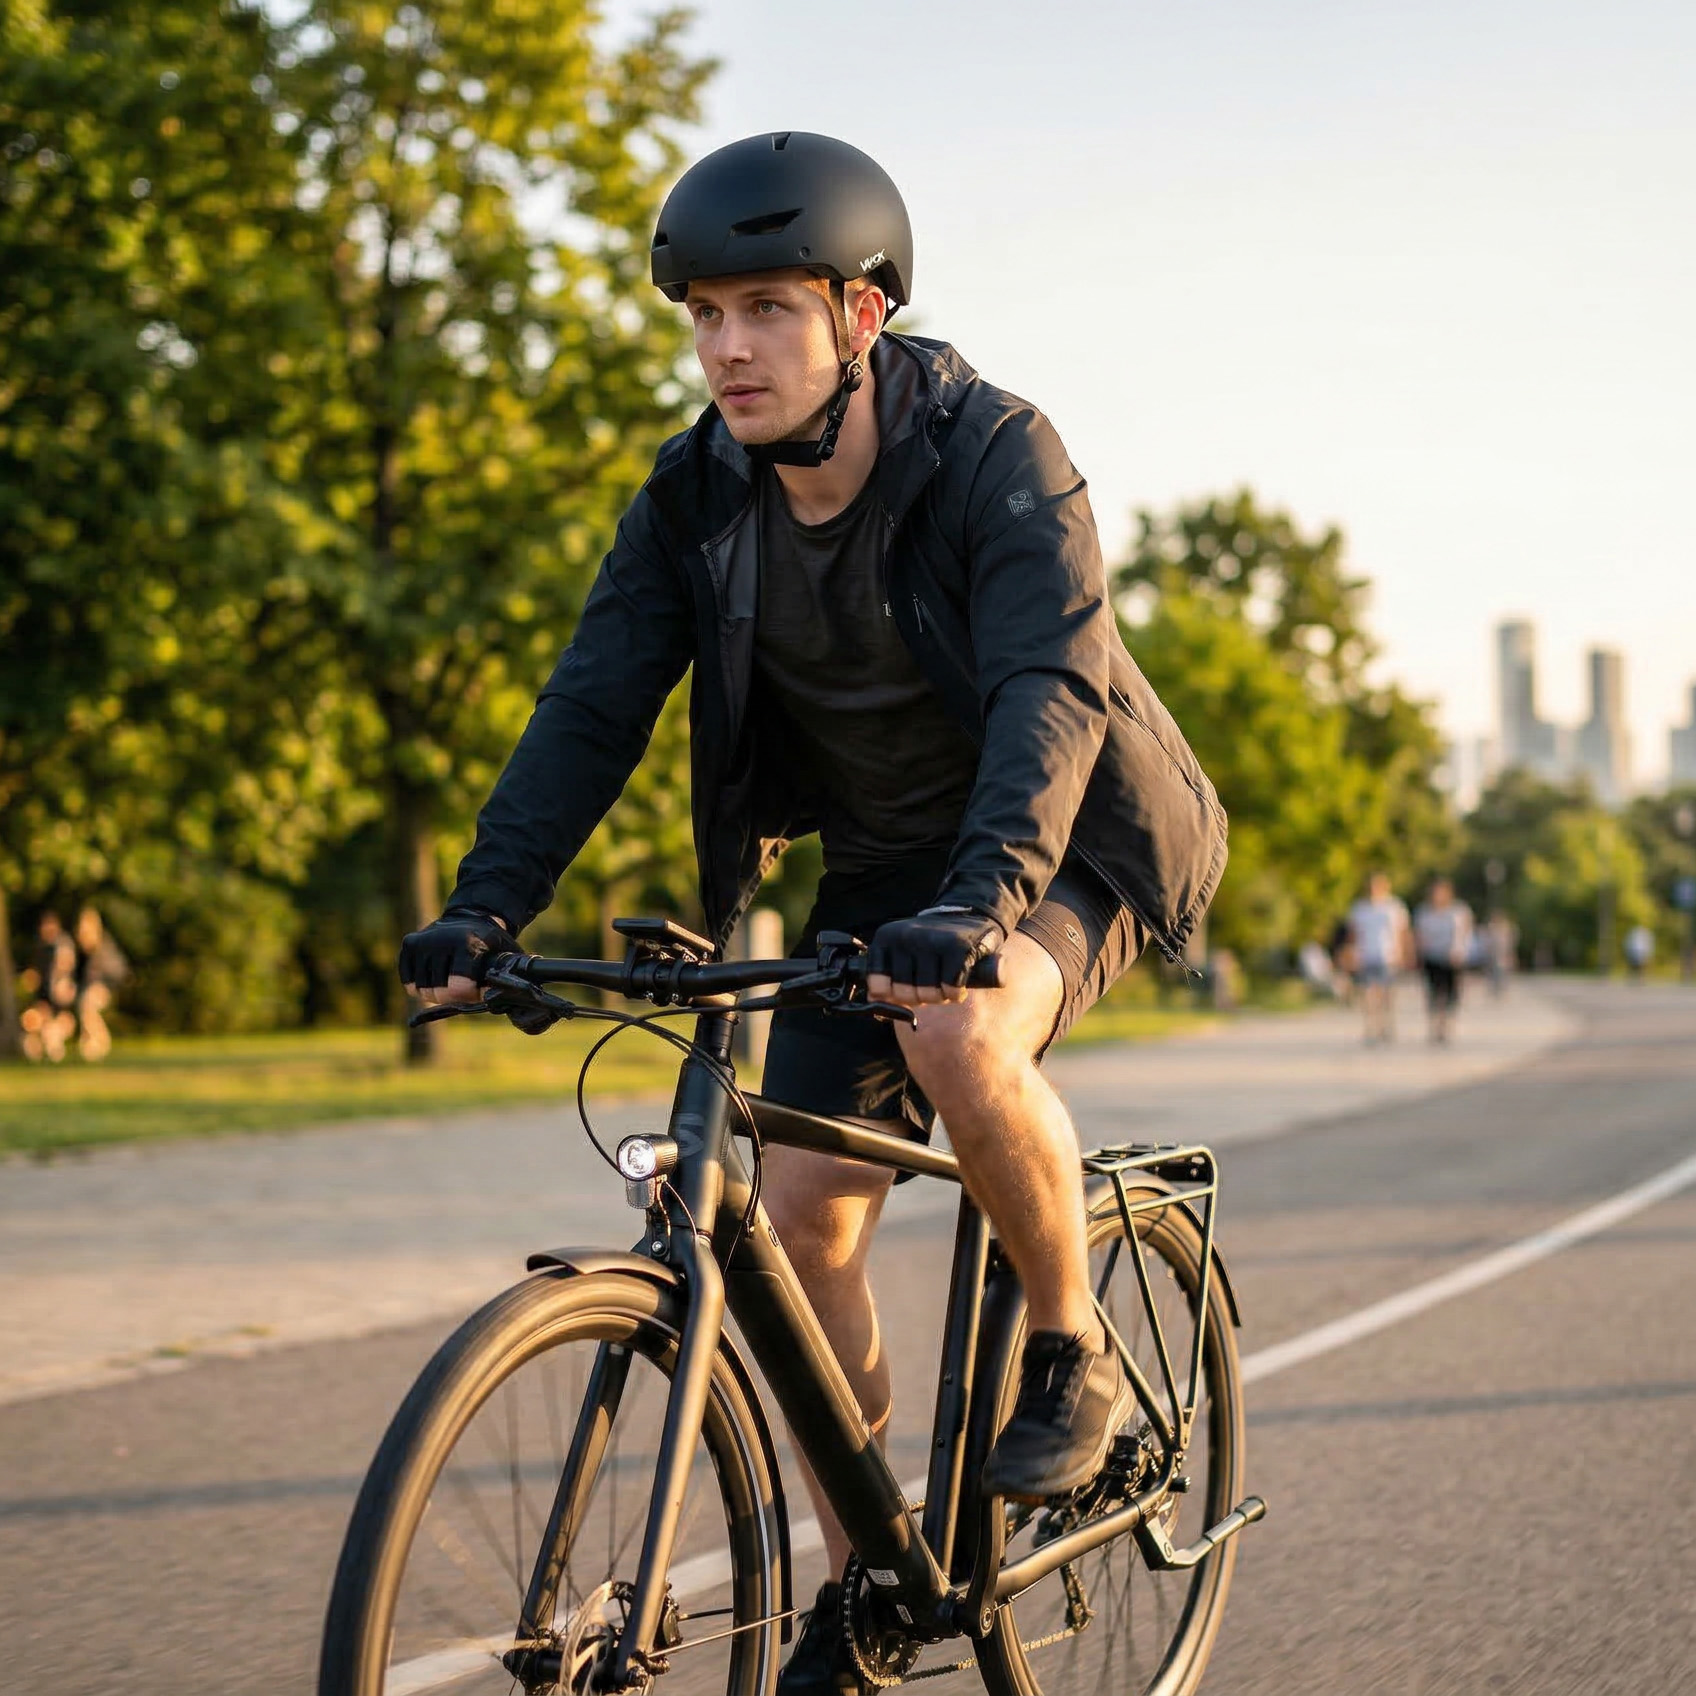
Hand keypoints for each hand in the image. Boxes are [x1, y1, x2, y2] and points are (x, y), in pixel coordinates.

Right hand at [398, 908, 509, 1005]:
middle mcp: (441, 940)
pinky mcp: (409, 944)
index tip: (476, 991)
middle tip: (462, 989)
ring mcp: (422, 942)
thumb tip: (518, 999)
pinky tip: (435, 978)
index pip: (458, 987)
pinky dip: (420, 987)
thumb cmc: (492, 942)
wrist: (470, 915)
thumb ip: (512, 976)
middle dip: (452, 996)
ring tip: (450, 983)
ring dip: (435, 993)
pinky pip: (409, 982)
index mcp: (467, 943)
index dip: (467, 996)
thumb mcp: (508, 954)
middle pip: (439, 992)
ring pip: (421, 989)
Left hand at [867, 907, 1003, 1006]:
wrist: (966, 916)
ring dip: (939, 996)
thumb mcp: (899, 954)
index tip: (905, 988)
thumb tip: (878, 1006)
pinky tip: (958, 984)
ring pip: (929, 994)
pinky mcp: (958, 948)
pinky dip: (955, 994)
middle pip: (904, 994)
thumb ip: (885, 979)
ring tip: (943, 982)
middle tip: (928, 985)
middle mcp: (905, 936)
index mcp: (885, 938)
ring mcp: (931, 940)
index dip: (893, 996)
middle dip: (919, 998)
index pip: (877, 986)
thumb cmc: (928, 945)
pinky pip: (951, 990)